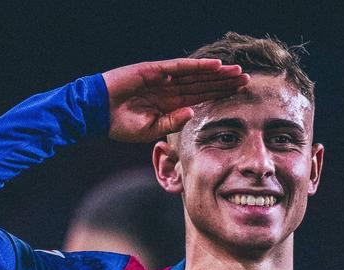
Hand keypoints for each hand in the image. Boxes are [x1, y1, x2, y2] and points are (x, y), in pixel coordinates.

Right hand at [102, 58, 248, 141]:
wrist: (97, 113)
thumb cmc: (120, 124)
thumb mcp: (151, 129)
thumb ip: (172, 121)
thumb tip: (192, 112)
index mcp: (169, 104)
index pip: (200, 98)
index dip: (218, 96)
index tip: (238, 96)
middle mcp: (170, 89)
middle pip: (203, 84)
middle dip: (224, 83)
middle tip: (246, 80)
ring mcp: (163, 78)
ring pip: (197, 74)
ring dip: (217, 73)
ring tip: (237, 72)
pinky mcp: (154, 70)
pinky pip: (180, 67)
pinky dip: (198, 66)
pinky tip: (216, 66)